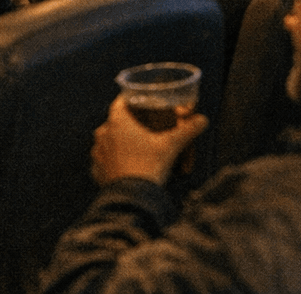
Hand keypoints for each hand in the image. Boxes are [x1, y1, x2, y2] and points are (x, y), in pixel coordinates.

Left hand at [90, 97, 207, 186]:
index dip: (130, 101)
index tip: (139, 102)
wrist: (133, 199)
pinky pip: (104, 161)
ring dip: (119, 142)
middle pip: (115, 122)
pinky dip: (114, 161)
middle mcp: (103, 134)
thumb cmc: (149, 166)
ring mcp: (98, 154)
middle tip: (142, 128)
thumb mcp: (171, 145)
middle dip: (128, 124)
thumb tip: (203, 120)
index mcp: (117, 122)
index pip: (120, 102)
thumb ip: (187, 130)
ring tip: (135, 149)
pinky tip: (127, 166)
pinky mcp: (97, 171)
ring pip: (108, 141)